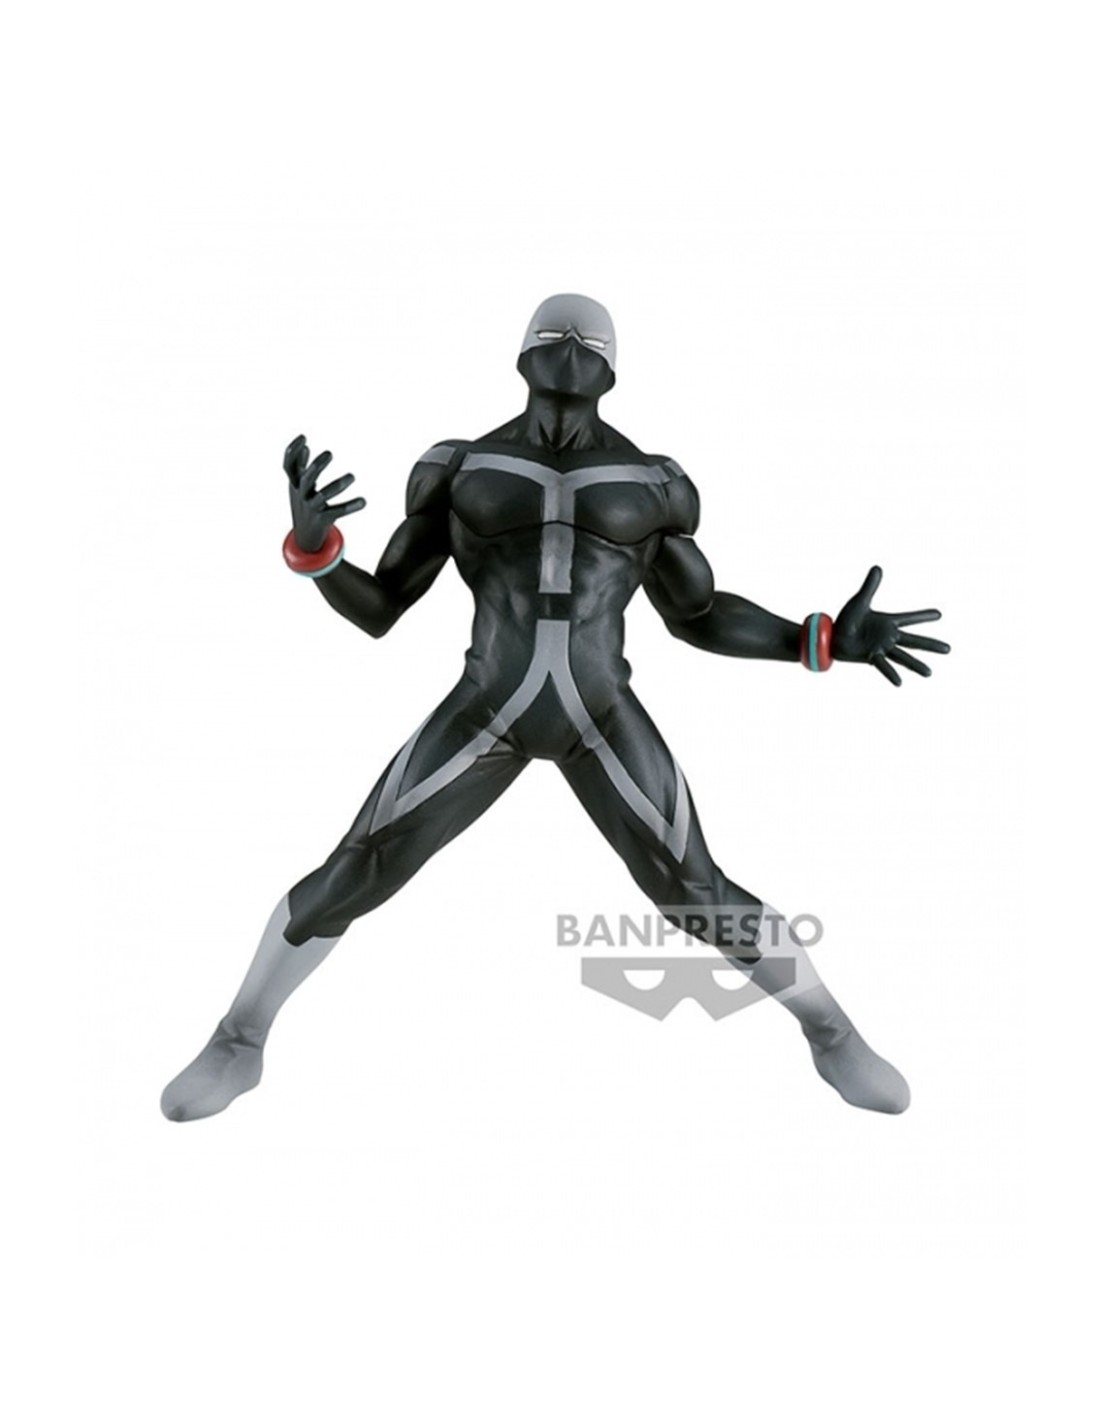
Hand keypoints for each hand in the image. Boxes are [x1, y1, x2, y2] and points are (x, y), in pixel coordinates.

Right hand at [283, 434, 365, 552]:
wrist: (304, 538)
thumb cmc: (304, 505)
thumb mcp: (299, 487)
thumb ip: (302, 468)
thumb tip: (305, 448)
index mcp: (294, 485)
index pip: (288, 466)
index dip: (292, 451)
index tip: (304, 437)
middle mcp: (300, 495)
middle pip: (307, 479)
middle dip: (317, 466)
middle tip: (330, 453)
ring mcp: (311, 508)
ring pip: (323, 496)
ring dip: (337, 485)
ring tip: (352, 476)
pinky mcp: (322, 520)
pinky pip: (338, 511)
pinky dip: (351, 506)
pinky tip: (363, 501)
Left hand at [832, 565, 950, 684]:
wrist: (831, 636)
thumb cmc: (845, 620)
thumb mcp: (859, 601)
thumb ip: (870, 586)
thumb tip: (877, 567)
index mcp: (887, 623)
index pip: (910, 618)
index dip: (924, 615)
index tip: (940, 614)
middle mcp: (888, 637)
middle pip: (914, 641)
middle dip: (930, 645)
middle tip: (948, 649)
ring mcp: (881, 648)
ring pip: (903, 657)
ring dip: (916, 665)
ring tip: (929, 673)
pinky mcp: (870, 656)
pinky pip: (883, 665)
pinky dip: (890, 674)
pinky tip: (900, 683)